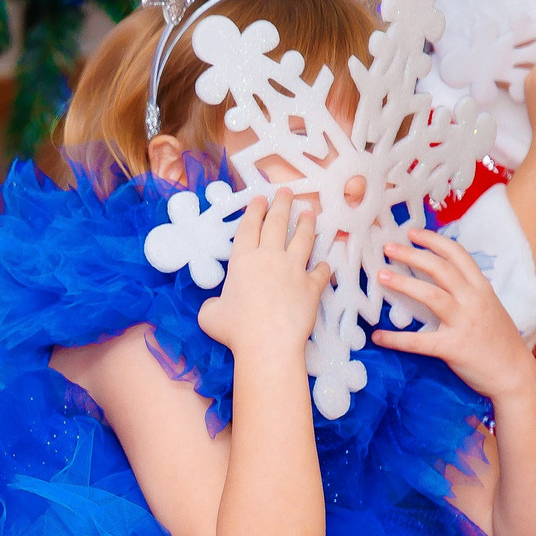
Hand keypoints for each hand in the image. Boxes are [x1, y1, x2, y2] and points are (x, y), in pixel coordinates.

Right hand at [198, 189, 331, 359]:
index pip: (249, 226)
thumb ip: (213, 304)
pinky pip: (321, 271)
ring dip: (306, 223)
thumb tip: (216, 305)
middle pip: (277, 223)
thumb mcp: (210, 315)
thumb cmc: (236, 329)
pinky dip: (324, 266)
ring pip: (302, 238)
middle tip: (286, 191)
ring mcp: (294, 269)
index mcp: (243, 260)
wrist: (268, 343)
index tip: (260, 198)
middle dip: (282, 204)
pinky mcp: (311, 286)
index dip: (254, 210)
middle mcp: (270, 257)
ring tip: (309, 211)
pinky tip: (325, 263)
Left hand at [372, 229, 535, 399]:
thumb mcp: (488, 308)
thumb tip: (438, 282)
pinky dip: (396, 338)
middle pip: (440, 268)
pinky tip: (378, 336)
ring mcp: (465, 323)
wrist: (514, 375)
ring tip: (381, 275)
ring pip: (431, 295)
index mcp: (482, 289)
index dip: (434, 241)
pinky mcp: (454, 347)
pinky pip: (419, 341)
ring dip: (404, 283)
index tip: (412, 233)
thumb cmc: (498, 342)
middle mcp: (474, 300)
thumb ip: (467, 294)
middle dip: (413, 255)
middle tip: (388, 247)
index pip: (458, 255)